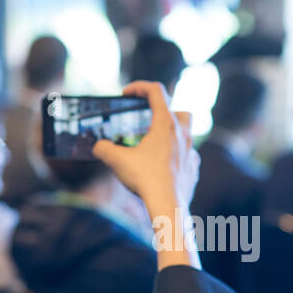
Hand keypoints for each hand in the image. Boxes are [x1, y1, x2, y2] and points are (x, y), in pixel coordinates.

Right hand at [92, 81, 197, 214]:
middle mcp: (182, 134)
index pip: (156, 91)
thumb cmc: (146, 179)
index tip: (127, 93)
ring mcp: (191, 152)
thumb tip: (98, 147)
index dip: (139, 86)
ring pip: (186, 134)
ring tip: (154, 145)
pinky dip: (176, 157)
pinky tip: (163, 167)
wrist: (168, 206)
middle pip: (179, 111)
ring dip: (171, 135)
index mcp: (165, 124)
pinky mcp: (193, 168)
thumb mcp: (117, 160)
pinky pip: (187, 156)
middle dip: (164, 111)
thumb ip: (103, 149)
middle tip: (148, 121)